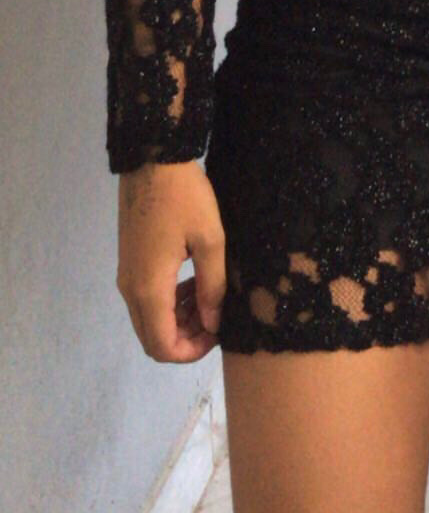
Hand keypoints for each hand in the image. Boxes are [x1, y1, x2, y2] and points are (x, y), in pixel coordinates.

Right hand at [116, 161, 227, 363]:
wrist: (152, 160)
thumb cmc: (185, 197)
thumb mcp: (210, 241)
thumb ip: (212, 287)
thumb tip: (213, 323)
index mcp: (150, 289)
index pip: (163, 346)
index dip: (191, 352)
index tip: (217, 335)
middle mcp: (131, 289)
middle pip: (152, 338)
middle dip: (185, 338)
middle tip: (215, 317)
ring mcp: (126, 276)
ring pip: (148, 319)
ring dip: (177, 320)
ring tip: (207, 297)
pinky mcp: (128, 262)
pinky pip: (145, 299)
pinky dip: (168, 302)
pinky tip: (192, 282)